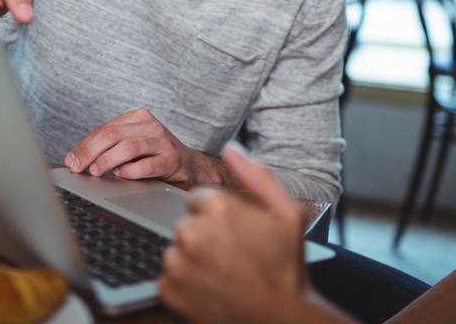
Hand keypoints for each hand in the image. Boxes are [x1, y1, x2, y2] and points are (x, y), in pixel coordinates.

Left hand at [64, 107, 215, 184]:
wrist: (191, 166)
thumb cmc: (156, 155)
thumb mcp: (134, 144)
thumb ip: (111, 146)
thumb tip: (78, 159)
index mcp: (138, 117)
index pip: (105, 128)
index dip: (85, 145)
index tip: (70, 160)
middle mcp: (151, 125)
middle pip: (113, 135)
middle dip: (90, 152)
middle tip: (77, 167)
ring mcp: (163, 141)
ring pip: (128, 147)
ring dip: (107, 160)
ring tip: (95, 171)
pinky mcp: (172, 159)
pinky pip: (146, 165)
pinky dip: (130, 171)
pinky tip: (120, 176)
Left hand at [159, 143, 352, 323]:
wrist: (281, 318)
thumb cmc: (286, 266)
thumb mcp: (287, 214)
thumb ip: (257, 175)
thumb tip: (231, 148)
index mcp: (217, 207)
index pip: (199, 200)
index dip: (219, 217)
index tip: (236, 235)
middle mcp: (192, 231)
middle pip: (186, 224)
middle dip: (204, 236)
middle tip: (232, 257)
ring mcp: (178, 263)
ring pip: (176, 250)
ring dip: (192, 260)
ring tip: (223, 274)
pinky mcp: (169, 290)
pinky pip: (168, 277)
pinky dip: (184, 283)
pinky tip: (210, 289)